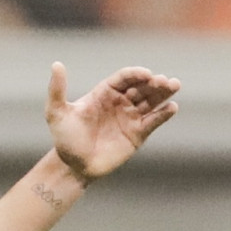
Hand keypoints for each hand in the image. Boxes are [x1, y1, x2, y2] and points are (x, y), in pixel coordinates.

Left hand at [45, 61, 179, 183]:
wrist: (73, 166)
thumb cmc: (64, 138)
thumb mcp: (56, 113)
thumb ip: (57, 89)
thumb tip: (56, 64)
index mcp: (104, 92)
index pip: (125, 78)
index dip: (136, 74)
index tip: (146, 74)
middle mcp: (120, 102)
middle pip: (142, 87)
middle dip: (154, 82)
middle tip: (165, 80)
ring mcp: (130, 117)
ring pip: (151, 101)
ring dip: (163, 93)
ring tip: (175, 85)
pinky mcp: (137, 134)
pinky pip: (153, 121)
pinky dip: (163, 114)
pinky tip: (172, 107)